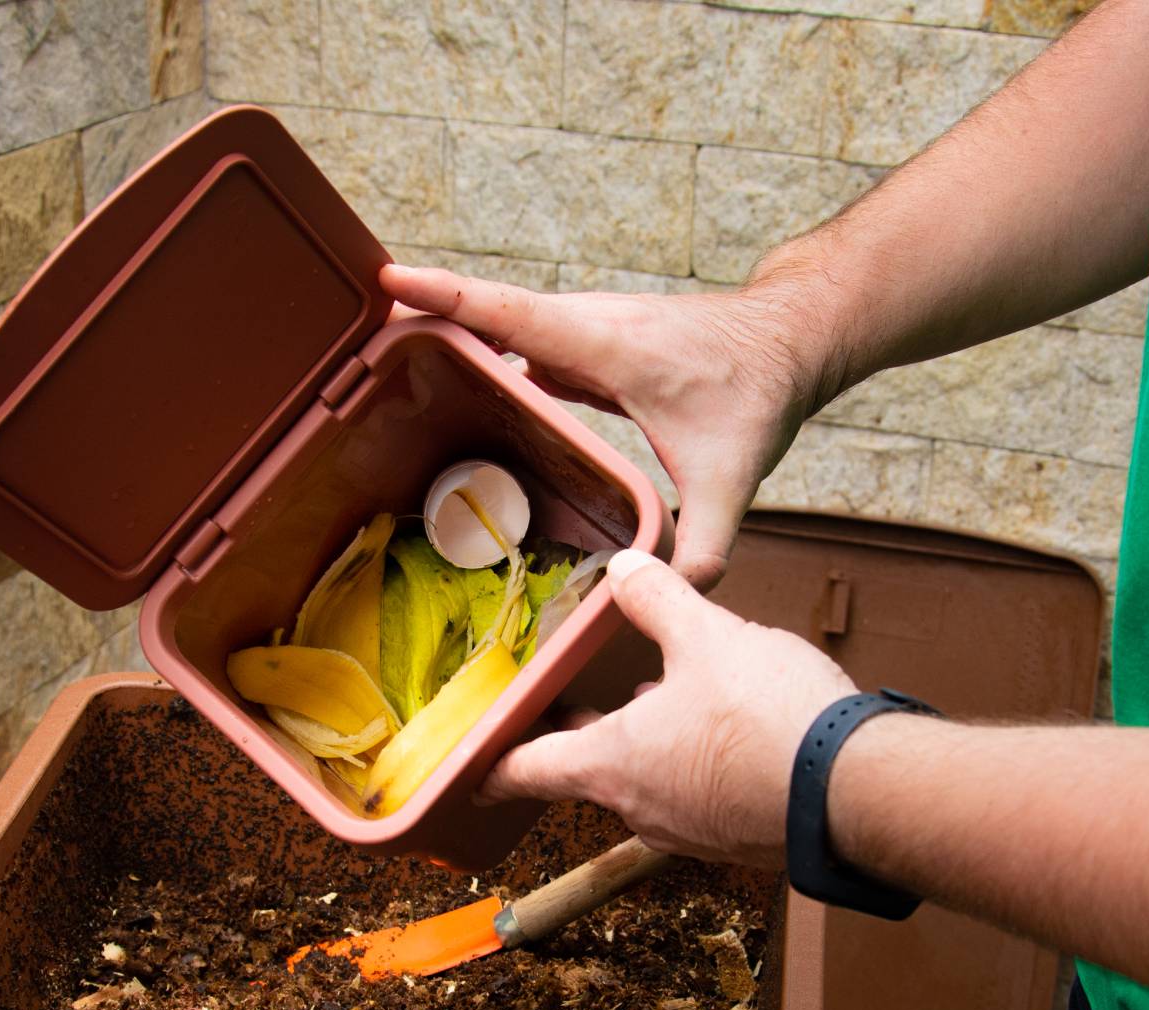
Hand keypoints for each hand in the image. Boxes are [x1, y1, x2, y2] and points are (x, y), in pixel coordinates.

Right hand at [380, 263, 820, 590]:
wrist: (789, 339)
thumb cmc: (758, 389)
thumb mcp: (732, 474)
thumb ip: (706, 539)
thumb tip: (679, 592)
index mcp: (601, 343)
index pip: (506, 311)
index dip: (446, 294)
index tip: (388, 279)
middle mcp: (584, 325)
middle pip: (487, 314)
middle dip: (425, 317)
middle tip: (360, 343)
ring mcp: (585, 331)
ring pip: (503, 327)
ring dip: (453, 336)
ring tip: (389, 363)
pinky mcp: (589, 345)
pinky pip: (523, 345)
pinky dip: (489, 357)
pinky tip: (463, 391)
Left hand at [478, 551, 855, 866]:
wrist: (855, 792)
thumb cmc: (768, 720)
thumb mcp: (707, 637)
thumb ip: (659, 599)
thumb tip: (626, 568)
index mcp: (612, 763)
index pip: (529, 770)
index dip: (494, 764)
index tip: (472, 768)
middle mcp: (642, 807)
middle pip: (592, 772)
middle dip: (585, 737)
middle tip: (578, 708)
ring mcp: (691, 830)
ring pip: (649, 783)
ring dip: (648, 745)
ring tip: (662, 698)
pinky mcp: (738, 838)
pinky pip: (699, 796)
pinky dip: (696, 763)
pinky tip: (727, 728)